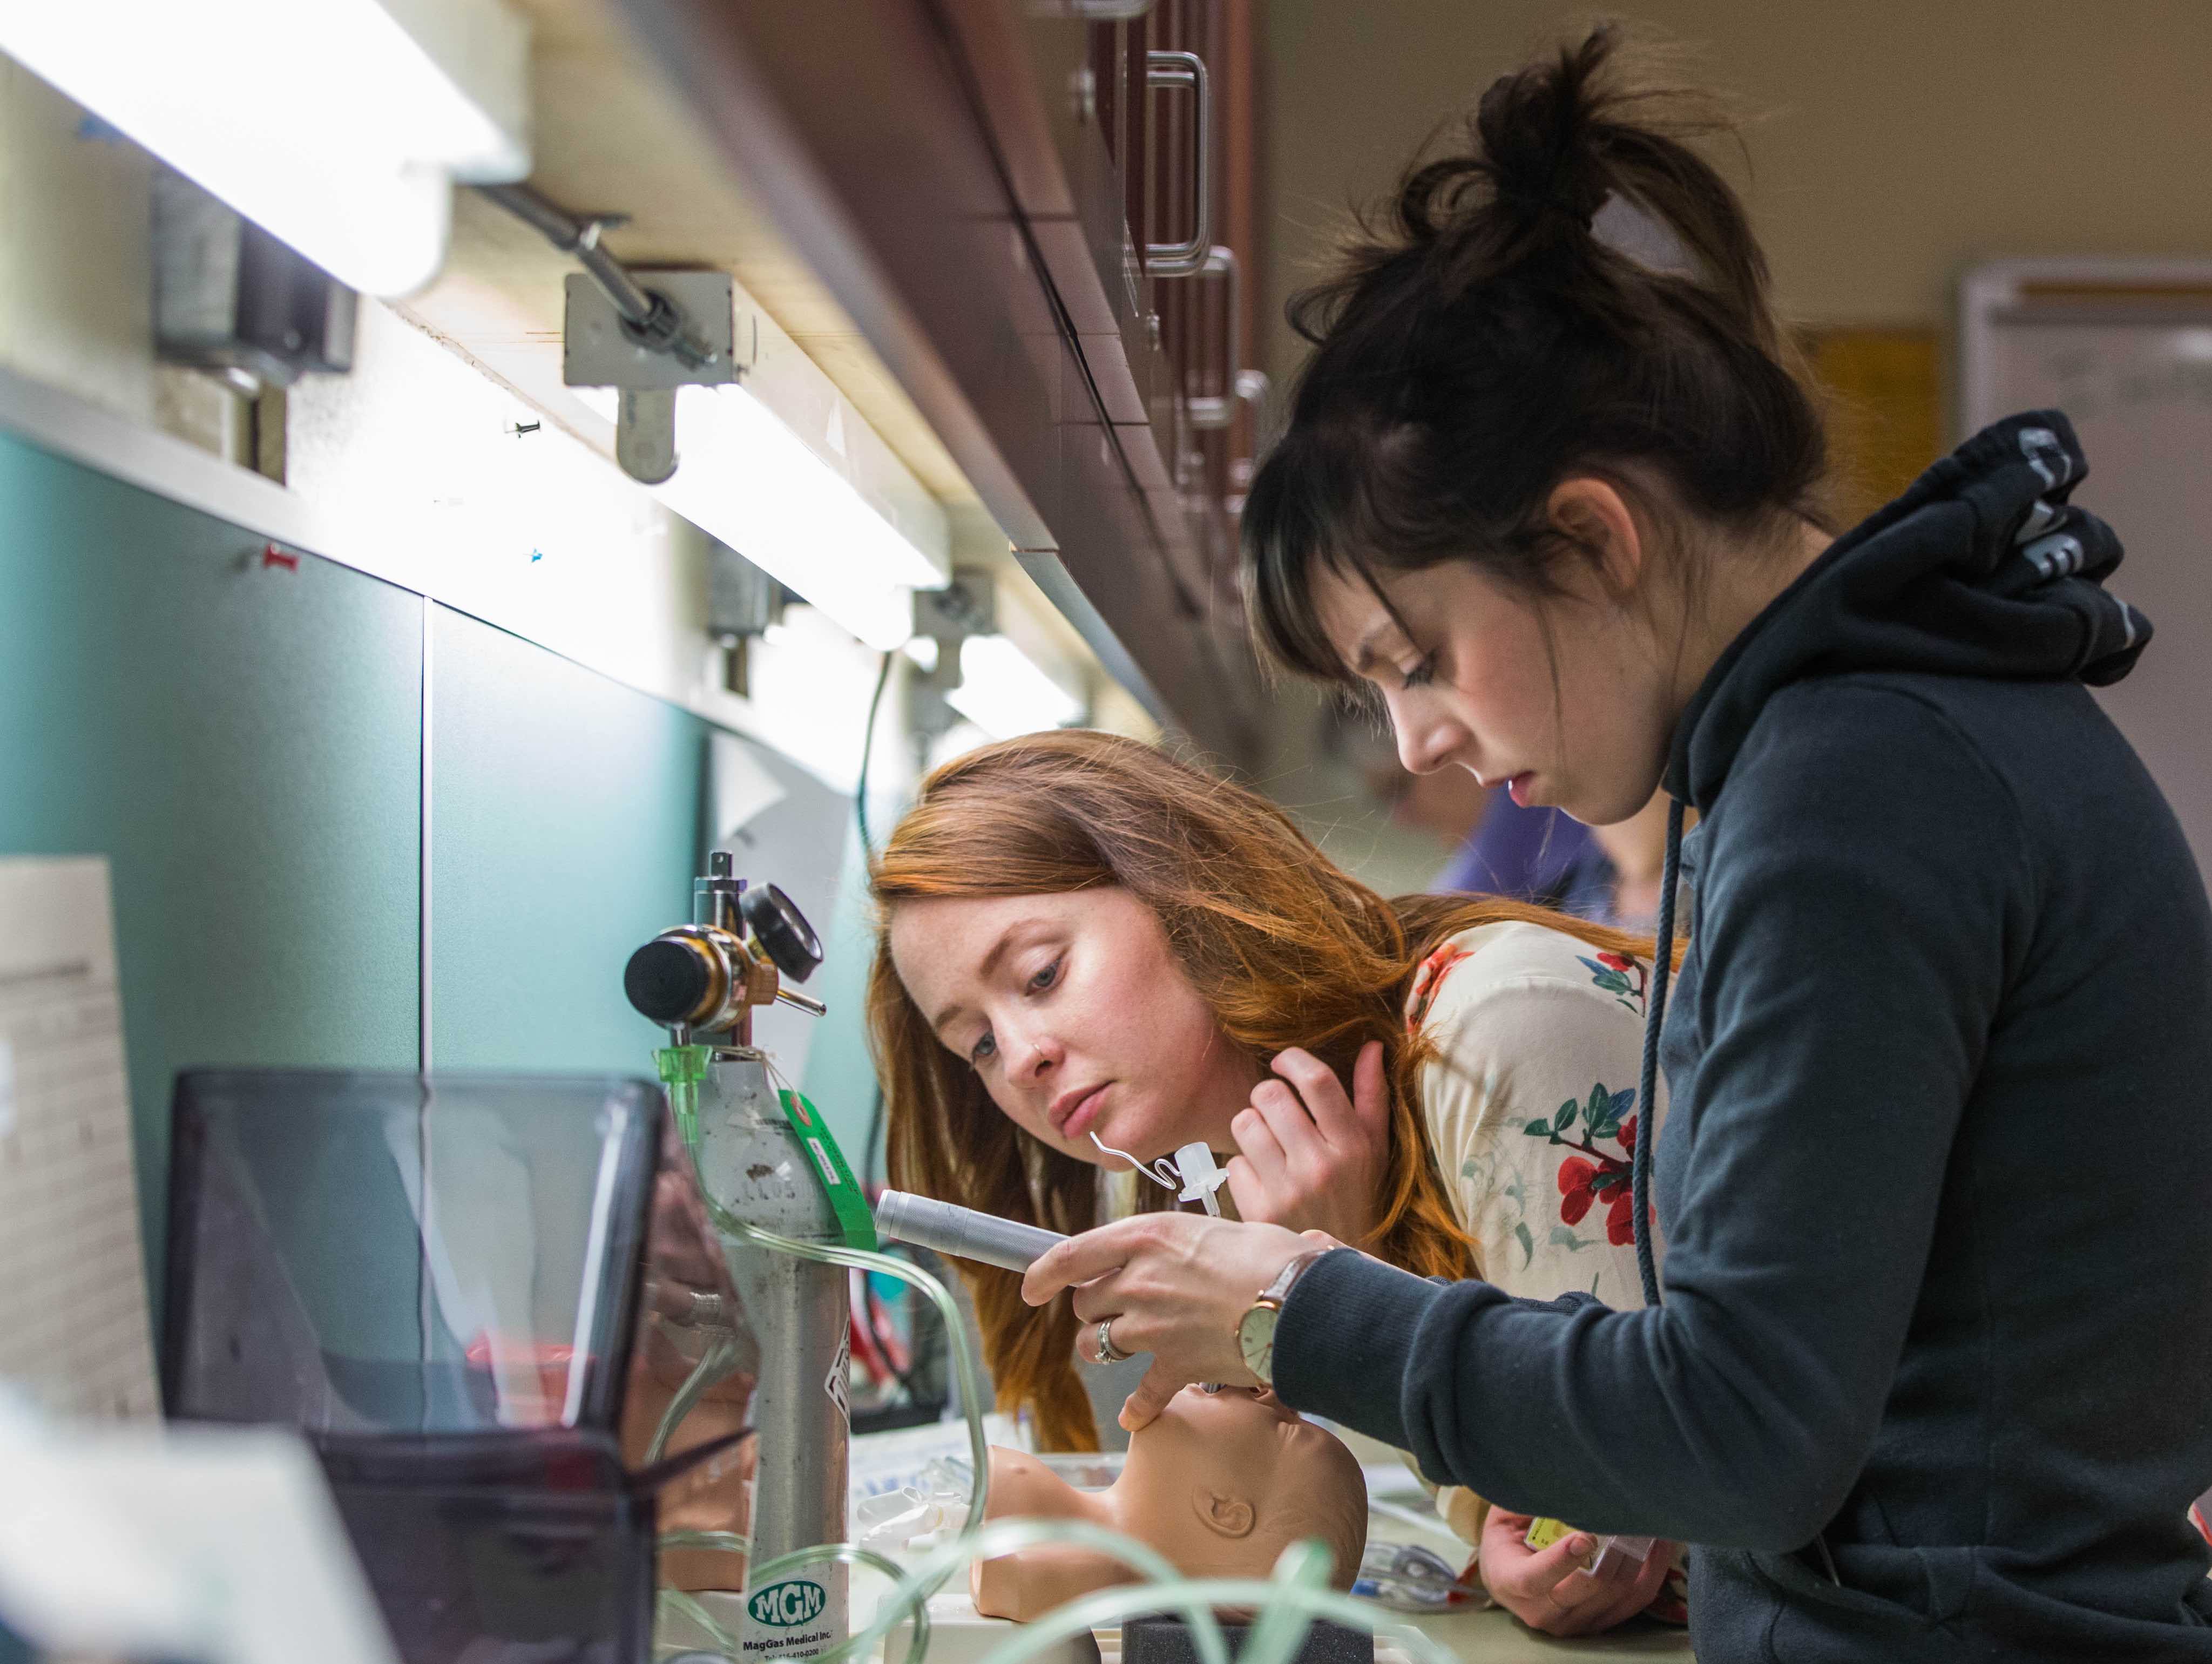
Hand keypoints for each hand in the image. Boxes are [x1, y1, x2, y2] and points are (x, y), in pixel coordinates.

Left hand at [1021, 1213, 1334, 1431]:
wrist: (1303, 1303)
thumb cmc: (1273, 1257)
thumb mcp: (1217, 1229)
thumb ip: (1183, 1243)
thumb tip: (1182, 1250)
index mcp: (1147, 1236)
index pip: (1071, 1254)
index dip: (1042, 1272)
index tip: (1031, 1285)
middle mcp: (1140, 1280)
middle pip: (1085, 1302)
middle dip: (1092, 1308)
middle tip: (1113, 1308)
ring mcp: (1153, 1326)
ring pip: (1097, 1344)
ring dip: (1102, 1347)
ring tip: (1121, 1346)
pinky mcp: (1175, 1365)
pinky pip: (1142, 1393)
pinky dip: (1137, 1407)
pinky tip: (1135, 1415)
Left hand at [1226, 1042, 1387, 1245]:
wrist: (1340, 1267)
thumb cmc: (1358, 1197)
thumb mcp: (1375, 1149)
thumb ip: (1371, 1096)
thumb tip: (1372, 1045)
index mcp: (1352, 1145)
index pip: (1317, 1081)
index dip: (1293, 1059)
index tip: (1283, 1060)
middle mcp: (1320, 1166)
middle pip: (1270, 1095)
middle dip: (1267, 1096)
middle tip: (1275, 1112)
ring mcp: (1288, 1191)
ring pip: (1244, 1124)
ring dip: (1251, 1129)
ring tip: (1269, 1147)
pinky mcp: (1259, 1213)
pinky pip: (1232, 1164)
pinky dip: (1244, 1169)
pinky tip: (1264, 1182)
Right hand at [1478, 1510, 1674, 1636]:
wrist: (1508, 1576)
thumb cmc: (1508, 1538)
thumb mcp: (1505, 1516)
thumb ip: (1527, 1501)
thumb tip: (1565, 1478)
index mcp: (1510, 1583)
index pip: (1534, 1579)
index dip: (1560, 1561)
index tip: (1585, 1536)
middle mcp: (1542, 1612)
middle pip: (1586, 1589)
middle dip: (1613, 1553)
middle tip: (1628, 1520)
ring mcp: (1573, 1623)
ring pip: (1616, 1594)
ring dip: (1636, 1558)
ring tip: (1647, 1525)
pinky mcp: (1598, 1624)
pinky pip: (1634, 1603)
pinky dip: (1650, 1573)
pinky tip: (1657, 1546)